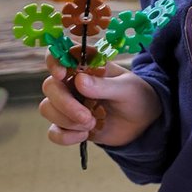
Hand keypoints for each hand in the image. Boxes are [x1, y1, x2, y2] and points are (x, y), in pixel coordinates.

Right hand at [40, 56, 162, 149]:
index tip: (62, 74)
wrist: (144, 122)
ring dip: (66, 120)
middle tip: (86, 117)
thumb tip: (79, 80)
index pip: (59, 55)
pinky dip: (65, 136)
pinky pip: (54, 131)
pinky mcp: (69, 125)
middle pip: (50, 86)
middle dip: (64, 103)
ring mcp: (68, 104)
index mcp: (86, 64)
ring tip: (91, 124)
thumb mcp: (127, 88)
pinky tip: (84, 135)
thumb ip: (104, 85)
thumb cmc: (136, 96)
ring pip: (47, 108)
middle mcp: (72, 82)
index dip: (54, 61)